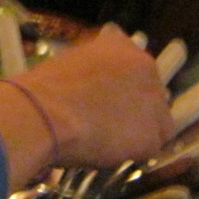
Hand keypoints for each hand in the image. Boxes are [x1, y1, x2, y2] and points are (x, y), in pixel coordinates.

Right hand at [0, 25, 173, 184]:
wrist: (42, 113)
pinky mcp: (153, 133)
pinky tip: (110, 151)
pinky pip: (150, 147)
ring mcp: (154, 100)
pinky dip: (133, 153)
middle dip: (135, 109)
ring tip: (109, 140)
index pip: (137, 69)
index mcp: (124, 46)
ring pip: (156, 122)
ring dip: (137, 132)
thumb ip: (94, 64)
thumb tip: (97, 72)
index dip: (125, 88)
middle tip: (108, 122)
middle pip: (152, 94)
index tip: (108, 100)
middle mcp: (147, 67)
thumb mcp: (71, 59)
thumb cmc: (46, 87)